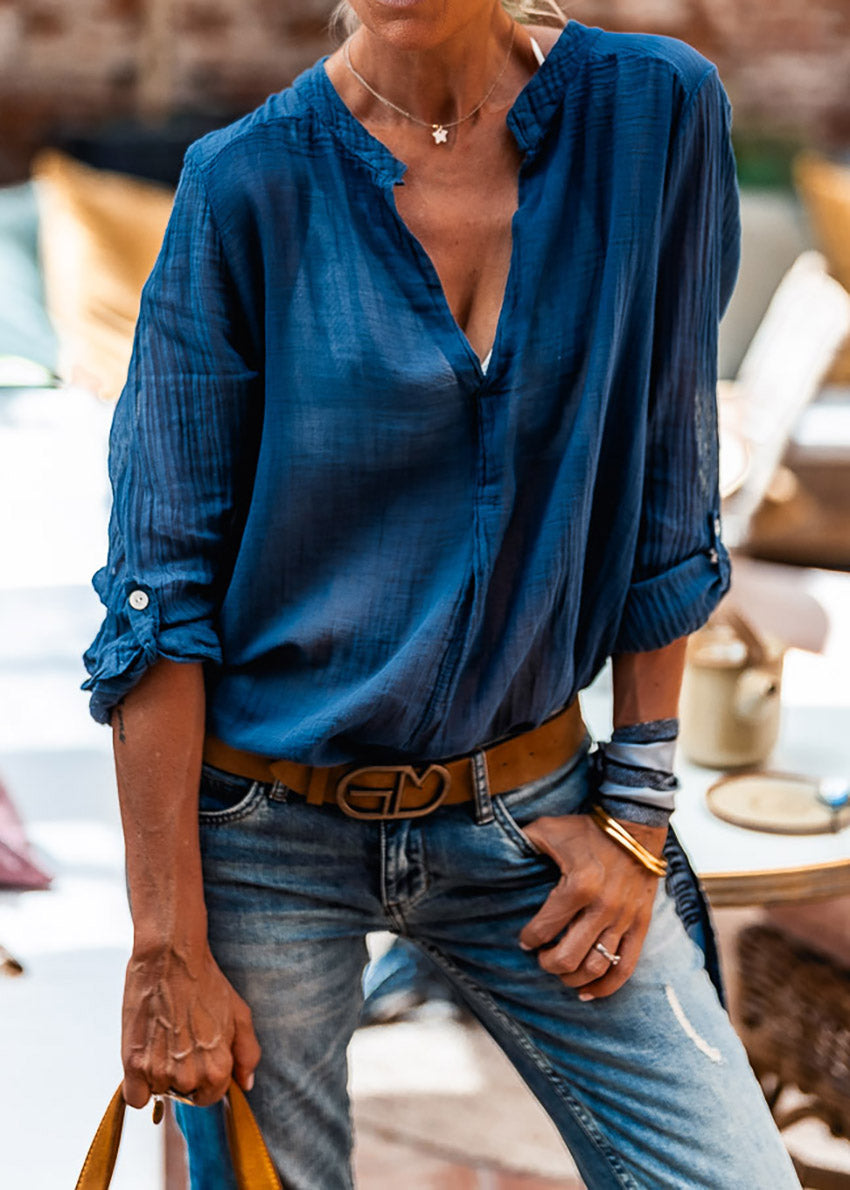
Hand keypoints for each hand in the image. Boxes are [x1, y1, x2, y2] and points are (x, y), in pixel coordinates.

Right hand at [121, 941, 261, 1107]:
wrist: (170, 958)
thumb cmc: (205, 982)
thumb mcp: (240, 1014)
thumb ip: (248, 1054)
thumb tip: (246, 1083)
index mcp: (218, 1069)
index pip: (210, 1096)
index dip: (205, 1076)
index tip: (197, 1056)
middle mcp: (189, 1076)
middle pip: (183, 1094)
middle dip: (182, 1073)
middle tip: (179, 1041)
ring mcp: (160, 1072)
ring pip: (159, 1091)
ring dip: (159, 1073)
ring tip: (163, 1038)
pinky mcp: (134, 1065)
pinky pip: (135, 1097)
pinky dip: (137, 1083)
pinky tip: (145, 1054)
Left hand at [518, 814, 666, 999]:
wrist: (635, 826)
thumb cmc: (587, 829)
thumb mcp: (548, 829)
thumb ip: (522, 842)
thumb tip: (497, 855)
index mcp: (578, 886)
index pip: (545, 928)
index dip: (529, 939)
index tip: (524, 941)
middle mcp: (602, 908)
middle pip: (569, 957)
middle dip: (548, 964)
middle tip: (541, 958)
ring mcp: (623, 919)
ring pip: (596, 966)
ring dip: (573, 978)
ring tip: (561, 973)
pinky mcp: (640, 924)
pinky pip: (626, 967)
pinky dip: (606, 986)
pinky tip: (588, 993)